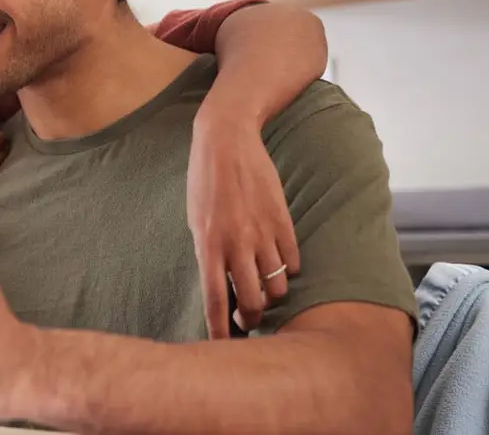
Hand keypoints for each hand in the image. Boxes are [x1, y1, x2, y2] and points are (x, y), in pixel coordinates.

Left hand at [188, 108, 300, 338]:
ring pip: (277, 287)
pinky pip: (292, 263)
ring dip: (271, 296)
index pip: (215, 300)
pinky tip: (277, 263)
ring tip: (263, 289)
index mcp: (207, 245)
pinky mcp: (284, 223)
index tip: (222, 347)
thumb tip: (222, 290)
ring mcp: (263, 234)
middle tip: (248, 317)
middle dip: (252, 318)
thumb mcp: (196, 221)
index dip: (220, 329)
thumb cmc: (204, 184)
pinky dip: (287, 270)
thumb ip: (208, 255)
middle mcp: (236, 244)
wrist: (226, 142)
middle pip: (253, 303)